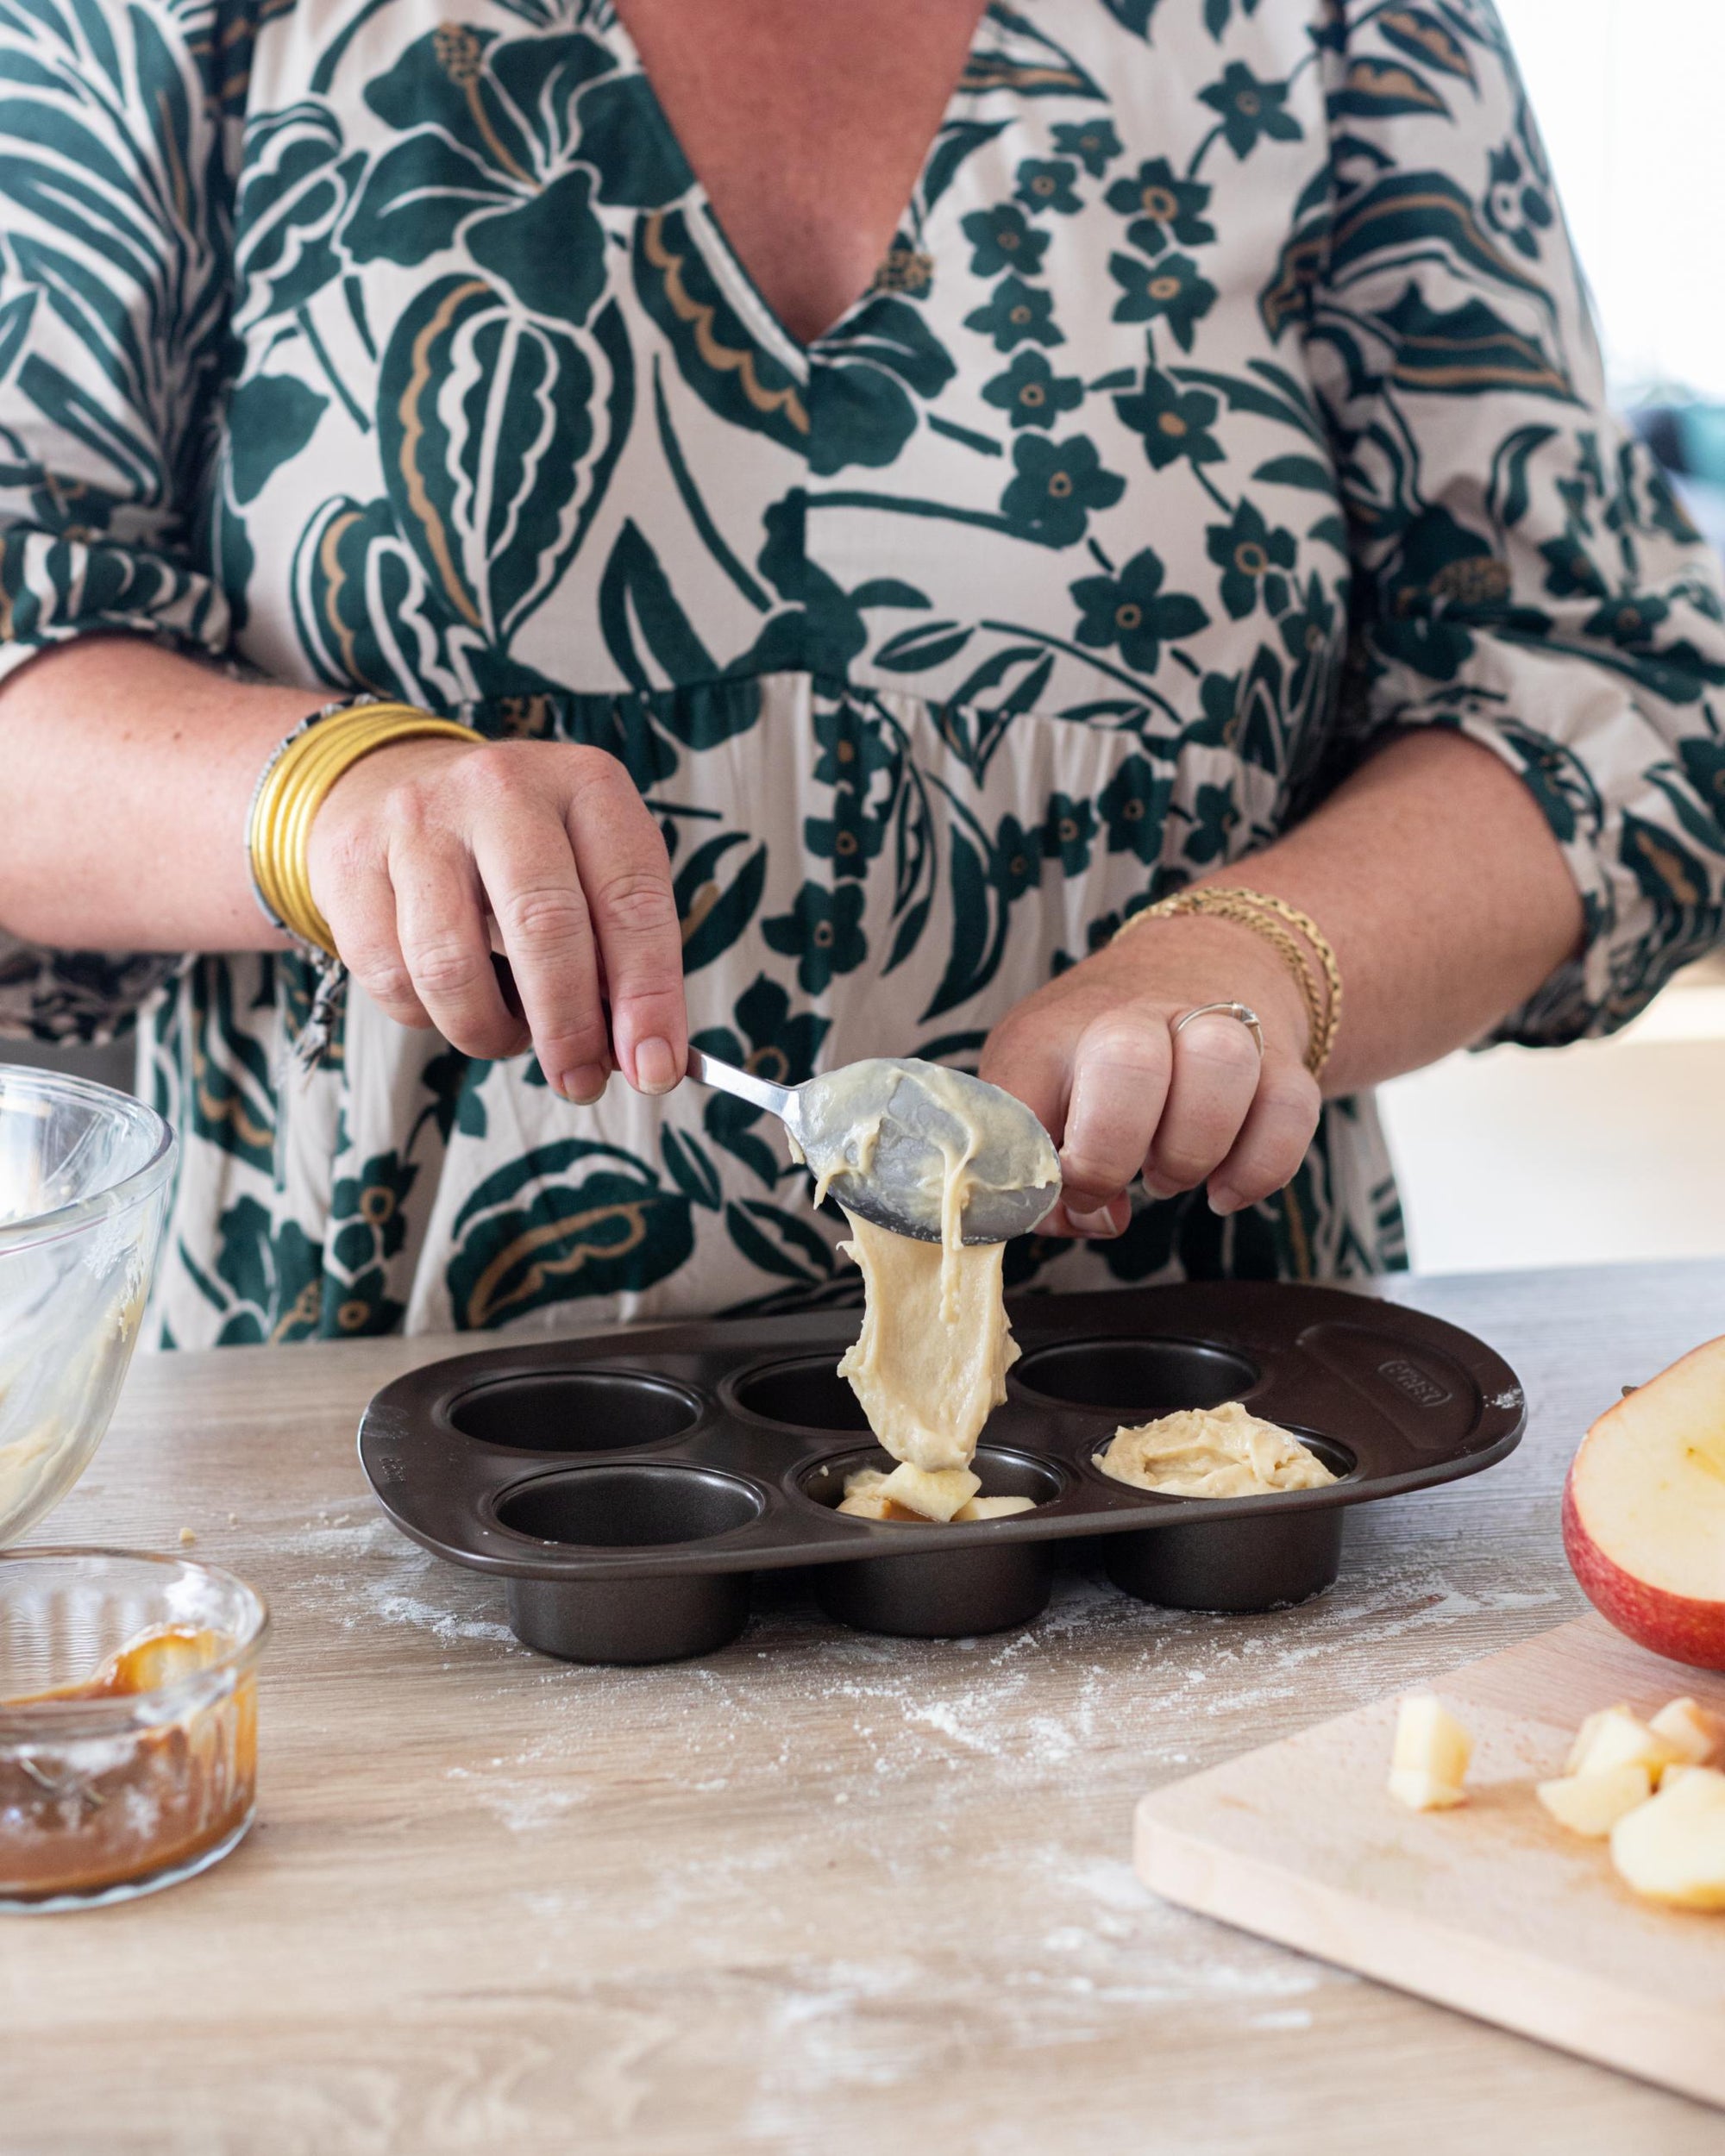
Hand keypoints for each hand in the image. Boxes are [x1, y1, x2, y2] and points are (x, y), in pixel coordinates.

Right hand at [306, 736, 684, 1101]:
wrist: (385, 786)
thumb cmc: (513, 848)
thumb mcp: (585, 867)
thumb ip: (617, 951)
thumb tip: (638, 1053)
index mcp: (586, 786)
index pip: (632, 900)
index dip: (649, 995)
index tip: (655, 1068)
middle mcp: (503, 789)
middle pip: (543, 927)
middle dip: (569, 1028)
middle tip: (581, 1081)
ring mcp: (418, 822)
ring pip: (452, 966)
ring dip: (490, 1032)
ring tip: (510, 1034)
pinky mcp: (350, 864)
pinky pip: (391, 978)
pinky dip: (428, 1018)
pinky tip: (452, 1002)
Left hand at [978, 912, 1320, 1235]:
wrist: (1189, 963)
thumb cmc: (1090, 1054)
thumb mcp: (1031, 1088)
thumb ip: (1033, 1165)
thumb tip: (1086, 1217)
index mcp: (1052, 1032)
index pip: (1022, 1100)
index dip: (1037, 1174)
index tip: (1056, 1194)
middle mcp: (1133, 1016)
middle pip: (1127, 1058)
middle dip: (1113, 1149)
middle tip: (1111, 1183)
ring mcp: (1213, 1028)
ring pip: (1221, 1063)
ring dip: (1192, 1148)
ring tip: (1168, 1176)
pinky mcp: (1279, 1059)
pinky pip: (1291, 1109)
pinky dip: (1260, 1169)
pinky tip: (1224, 1190)